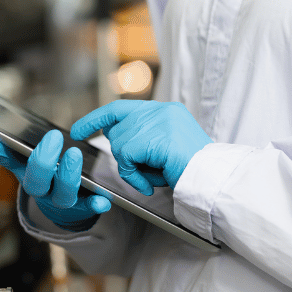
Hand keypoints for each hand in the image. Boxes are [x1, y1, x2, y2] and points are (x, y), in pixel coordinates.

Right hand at [0, 122, 110, 230]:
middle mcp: (40, 188)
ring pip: (63, 194)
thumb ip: (0, 143)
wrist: (62, 209)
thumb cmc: (43, 176)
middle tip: (52, 138)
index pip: (5, 159)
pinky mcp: (82, 206)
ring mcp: (60, 199)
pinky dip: (96, 204)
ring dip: (68, 175)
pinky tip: (103, 199)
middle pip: (35, 180)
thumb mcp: (22, 159)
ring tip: (74, 156)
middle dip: (42, 160)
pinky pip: (90, 207)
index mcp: (24, 172)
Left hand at [71, 100, 211, 195]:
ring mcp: (157, 122)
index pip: (120, 108)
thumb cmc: (193, 171)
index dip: (96, 119)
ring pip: (120, 145)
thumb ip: (144, 140)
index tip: (78, 130)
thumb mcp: (167, 148)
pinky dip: (133, 176)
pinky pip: (125, 158)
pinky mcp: (153, 137)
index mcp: (165, 110)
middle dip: (124, 156)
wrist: (213, 179)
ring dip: (132, 168)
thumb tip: (115, 140)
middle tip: (146, 171)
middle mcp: (160, 111)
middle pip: (118, 131)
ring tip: (155, 176)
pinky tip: (149, 183)